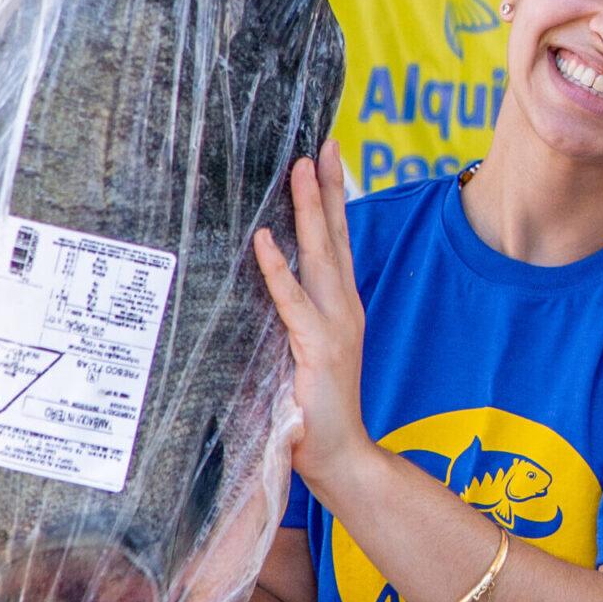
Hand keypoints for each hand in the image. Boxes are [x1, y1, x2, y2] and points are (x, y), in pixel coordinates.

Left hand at [252, 139, 373, 490]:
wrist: (339, 456)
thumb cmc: (311, 408)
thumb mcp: (300, 351)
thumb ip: (288, 317)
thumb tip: (257, 281)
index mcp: (341, 305)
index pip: (338, 240)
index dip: (333, 198)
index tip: (327, 157)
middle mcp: (345, 306)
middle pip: (337, 235)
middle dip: (329, 188)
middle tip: (321, 145)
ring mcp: (336, 325)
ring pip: (321, 255)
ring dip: (310, 210)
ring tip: (300, 170)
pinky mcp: (318, 347)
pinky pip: (293, 301)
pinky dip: (278, 269)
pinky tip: (264, 240)